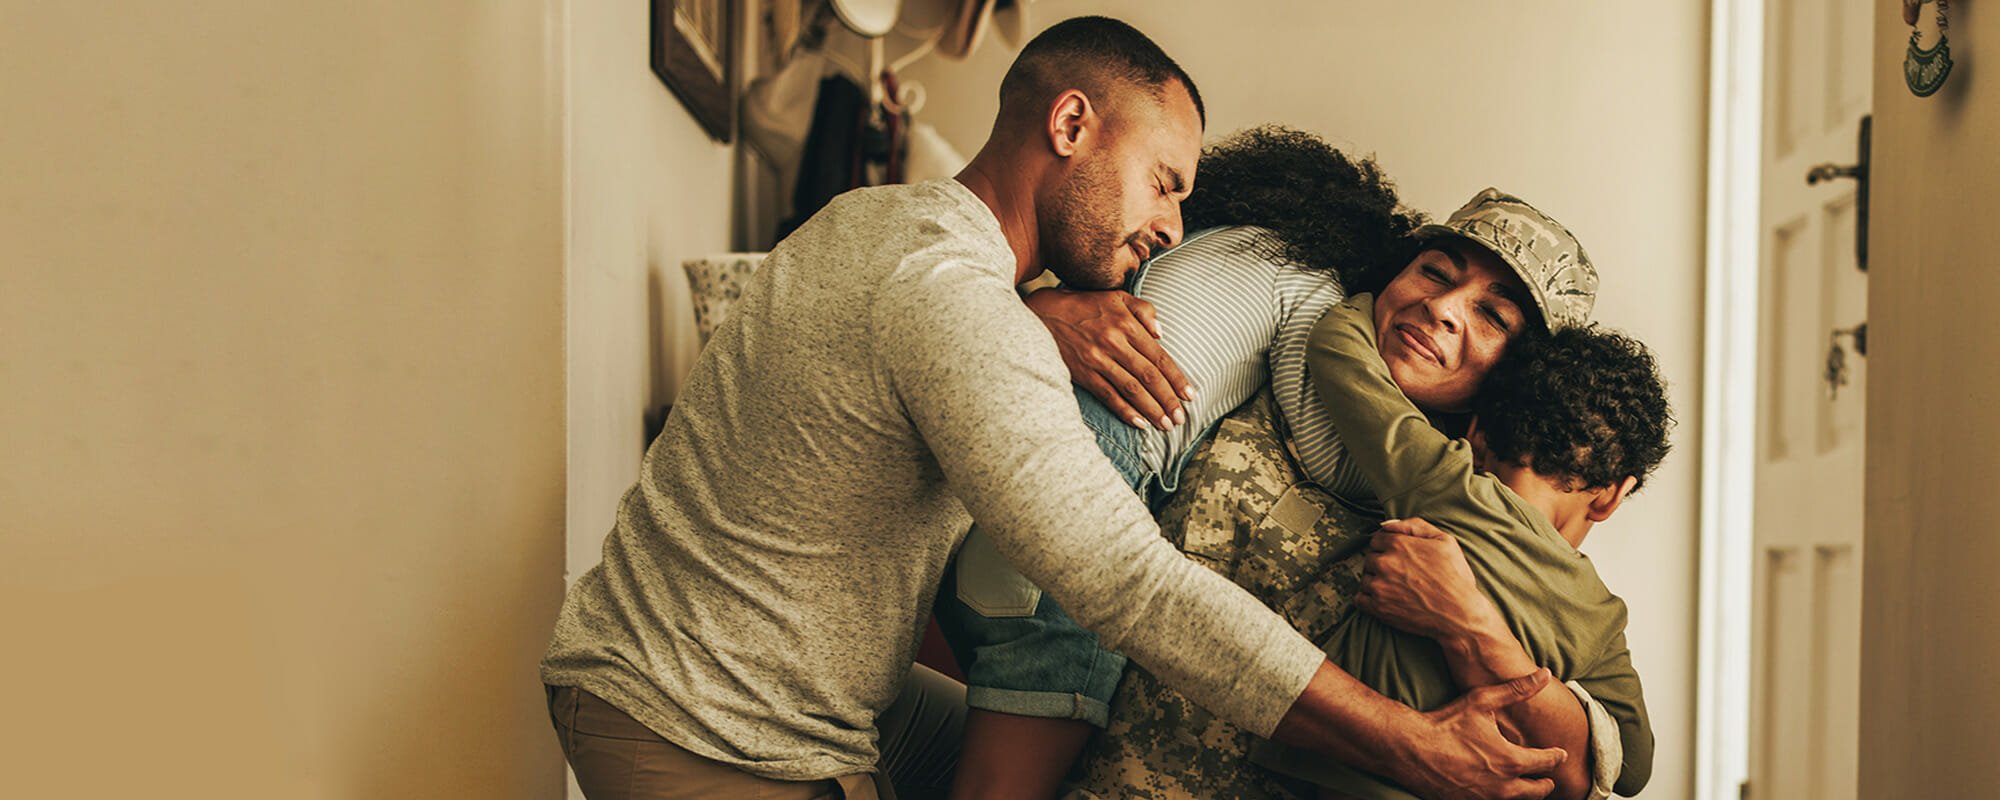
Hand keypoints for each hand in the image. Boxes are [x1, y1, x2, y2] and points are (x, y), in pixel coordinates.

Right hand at [1023, 286, 1192, 430]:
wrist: (1043, 313)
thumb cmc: (1084, 305)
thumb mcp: (1116, 297)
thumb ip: (1144, 310)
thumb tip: (1161, 334)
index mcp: (1126, 324)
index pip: (1159, 356)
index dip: (1176, 378)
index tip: (1190, 395)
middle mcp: (1114, 342)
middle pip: (1149, 376)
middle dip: (1168, 399)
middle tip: (1181, 418)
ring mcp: (1097, 360)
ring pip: (1131, 389)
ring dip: (1152, 409)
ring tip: (1166, 425)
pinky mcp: (1083, 373)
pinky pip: (1108, 396)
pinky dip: (1125, 411)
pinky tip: (1139, 423)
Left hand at [1356, 518, 1504, 643]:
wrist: (1459, 615)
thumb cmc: (1455, 578)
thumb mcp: (1444, 541)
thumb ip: (1415, 526)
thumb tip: (1388, 524)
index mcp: (1398, 544)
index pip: (1376, 539)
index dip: (1387, 548)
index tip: (1397, 558)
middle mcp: (1385, 563)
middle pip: (1369, 558)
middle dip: (1381, 565)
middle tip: (1400, 575)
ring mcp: (1379, 586)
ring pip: (1365, 578)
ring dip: (1375, 582)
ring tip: (1396, 589)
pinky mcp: (1377, 607)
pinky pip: (1360, 599)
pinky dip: (1369, 600)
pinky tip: (1385, 600)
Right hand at [1389, 669, 1567, 799]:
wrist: (1411, 749)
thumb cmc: (1447, 724)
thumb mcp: (1482, 701)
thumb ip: (1518, 689)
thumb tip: (1545, 674)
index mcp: (1512, 760)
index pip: (1547, 763)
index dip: (1556, 756)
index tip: (1559, 753)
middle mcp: (1503, 785)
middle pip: (1538, 791)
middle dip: (1545, 783)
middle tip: (1546, 776)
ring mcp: (1486, 798)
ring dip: (1525, 792)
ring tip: (1524, 784)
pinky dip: (1502, 797)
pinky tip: (1497, 788)